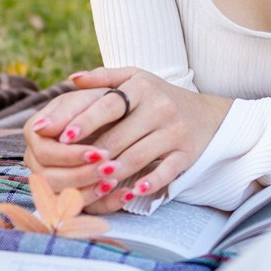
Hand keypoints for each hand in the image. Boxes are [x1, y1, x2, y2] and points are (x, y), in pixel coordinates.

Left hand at [23, 67, 231, 209]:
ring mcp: (175, 131)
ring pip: (139, 156)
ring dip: (115, 171)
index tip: (62, 136)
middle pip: (120, 135)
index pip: (110, 104)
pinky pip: (166, 171)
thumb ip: (104, 78)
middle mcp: (160, 107)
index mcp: (142, 87)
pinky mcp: (187, 153)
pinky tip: (131, 192)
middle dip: (94, 154)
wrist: (208, 115)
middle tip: (70, 168)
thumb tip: (71, 80)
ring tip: (95, 181)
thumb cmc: (159, 97)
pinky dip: (149, 183)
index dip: (85, 121)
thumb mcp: (136, 79)